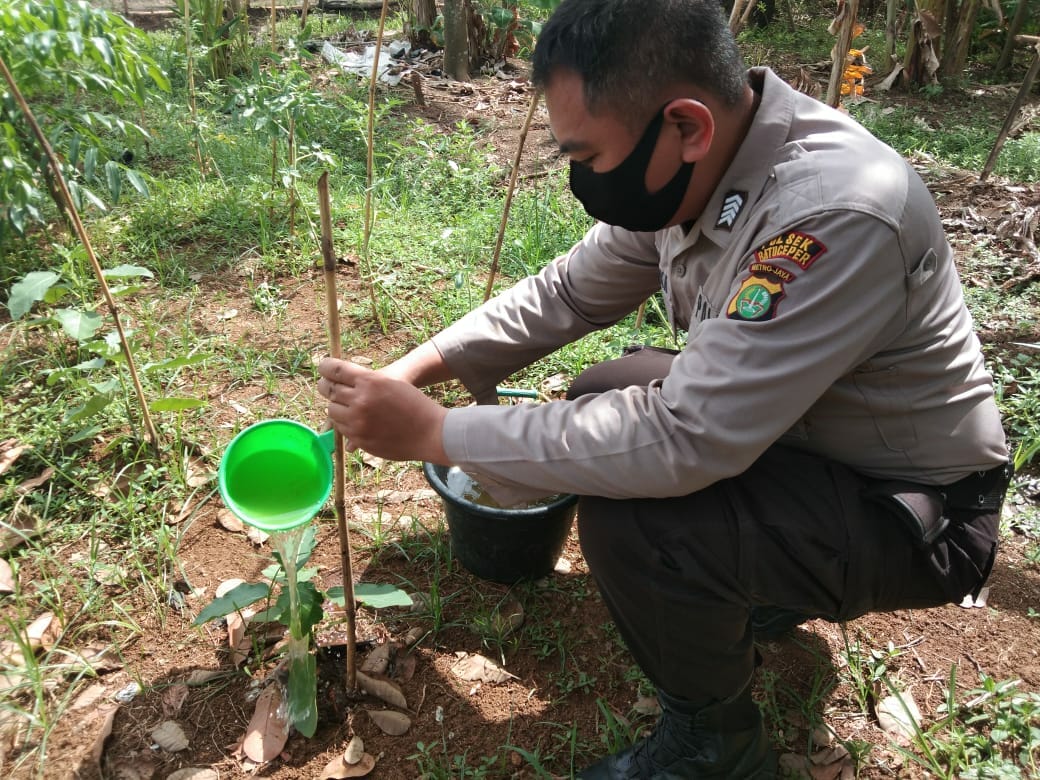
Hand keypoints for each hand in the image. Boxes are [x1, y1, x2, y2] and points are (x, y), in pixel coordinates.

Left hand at [317, 357, 448, 463]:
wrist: (430, 431)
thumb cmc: (412, 402)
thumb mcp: (389, 383)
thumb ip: (363, 381)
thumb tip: (334, 380)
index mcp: (370, 381)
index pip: (335, 369)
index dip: (325, 367)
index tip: (324, 366)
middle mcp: (361, 400)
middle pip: (328, 390)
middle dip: (326, 387)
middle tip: (328, 385)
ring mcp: (358, 421)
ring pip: (331, 411)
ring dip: (336, 407)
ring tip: (347, 406)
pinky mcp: (360, 438)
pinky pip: (341, 429)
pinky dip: (345, 424)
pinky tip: (357, 420)